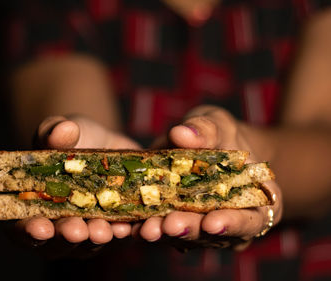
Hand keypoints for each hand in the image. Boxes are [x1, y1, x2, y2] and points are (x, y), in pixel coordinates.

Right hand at [14, 115, 140, 257]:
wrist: (101, 142)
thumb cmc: (68, 140)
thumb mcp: (58, 131)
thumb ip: (53, 132)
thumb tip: (63, 130)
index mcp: (29, 209)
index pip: (21, 229)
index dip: (28, 232)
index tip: (40, 227)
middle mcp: (56, 228)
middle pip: (58, 242)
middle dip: (69, 236)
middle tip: (77, 231)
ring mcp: (85, 233)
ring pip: (90, 244)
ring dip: (98, 238)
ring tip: (105, 230)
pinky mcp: (115, 227)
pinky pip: (123, 236)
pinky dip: (129, 233)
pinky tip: (134, 227)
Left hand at [136, 105, 281, 250]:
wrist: (207, 147)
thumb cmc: (222, 136)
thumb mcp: (219, 125)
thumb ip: (206, 129)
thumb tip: (182, 133)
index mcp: (257, 202)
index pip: (250, 220)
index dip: (233, 224)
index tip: (211, 222)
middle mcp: (231, 222)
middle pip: (213, 234)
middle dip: (191, 230)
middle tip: (171, 225)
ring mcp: (202, 228)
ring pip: (185, 237)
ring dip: (165, 234)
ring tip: (148, 229)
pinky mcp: (175, 224)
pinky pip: (163, 230)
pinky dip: (149, 227)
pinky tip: (134, 227)